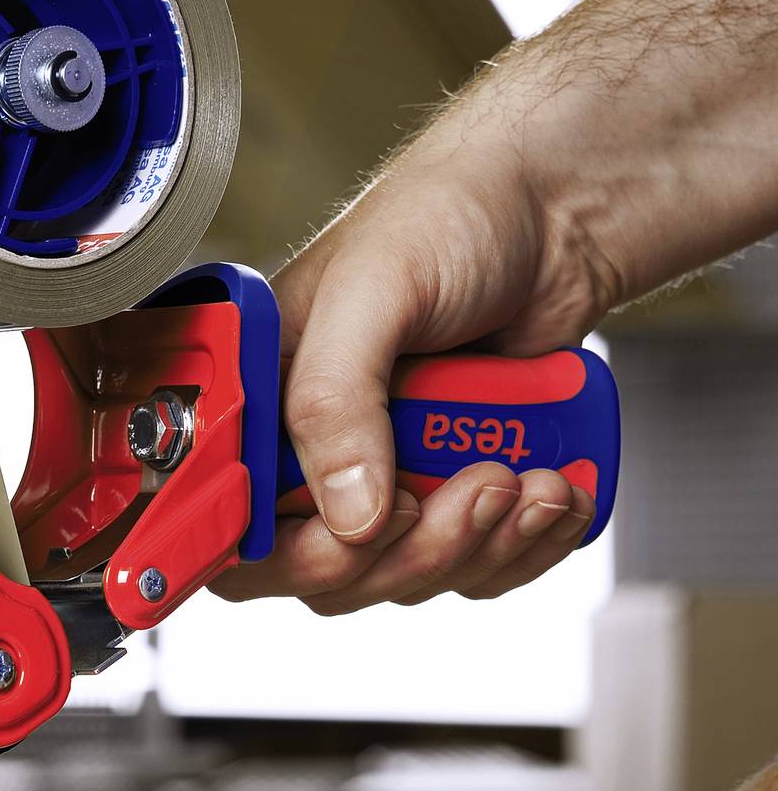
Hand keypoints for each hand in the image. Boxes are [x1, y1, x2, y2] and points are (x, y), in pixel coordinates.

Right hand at [207, 128, 605, 613]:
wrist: (562, 212)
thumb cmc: (448, 215)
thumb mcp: (372, 292)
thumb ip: (334, 400)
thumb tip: (344, 514)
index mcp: (257, 403)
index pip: (228, 521)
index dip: (284, 551)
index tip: (352, 532)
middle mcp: (311, 451)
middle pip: (325, 572)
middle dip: (411, 550)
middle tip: (474, 483)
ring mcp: (386, 478)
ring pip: (406, 577)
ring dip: (480, 546)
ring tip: (526, 474)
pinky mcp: (454, 490)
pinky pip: (477, 569)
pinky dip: (523, 548)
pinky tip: (551, 489)